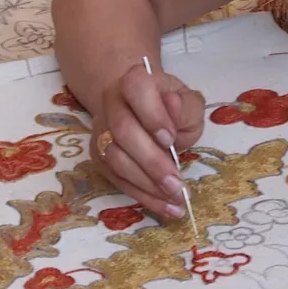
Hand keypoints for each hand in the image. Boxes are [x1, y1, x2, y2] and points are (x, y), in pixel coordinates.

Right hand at [89, 62, 205, 221]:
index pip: (136, 88)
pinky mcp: (99, 156)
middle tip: (176, 184)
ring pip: (114, 158)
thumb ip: (185, 107)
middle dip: (151, 161)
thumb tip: (172, 105)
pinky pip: (116, 179)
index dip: (151, 114)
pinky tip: (166, 207)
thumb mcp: (188, 104)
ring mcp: (101, 130)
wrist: (144, 112)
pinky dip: (142, 196)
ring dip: (146, 183)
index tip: (170, 139)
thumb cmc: (172, 109)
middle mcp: (111, 103)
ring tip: (174, 198)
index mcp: (135, 81)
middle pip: (122, 131)